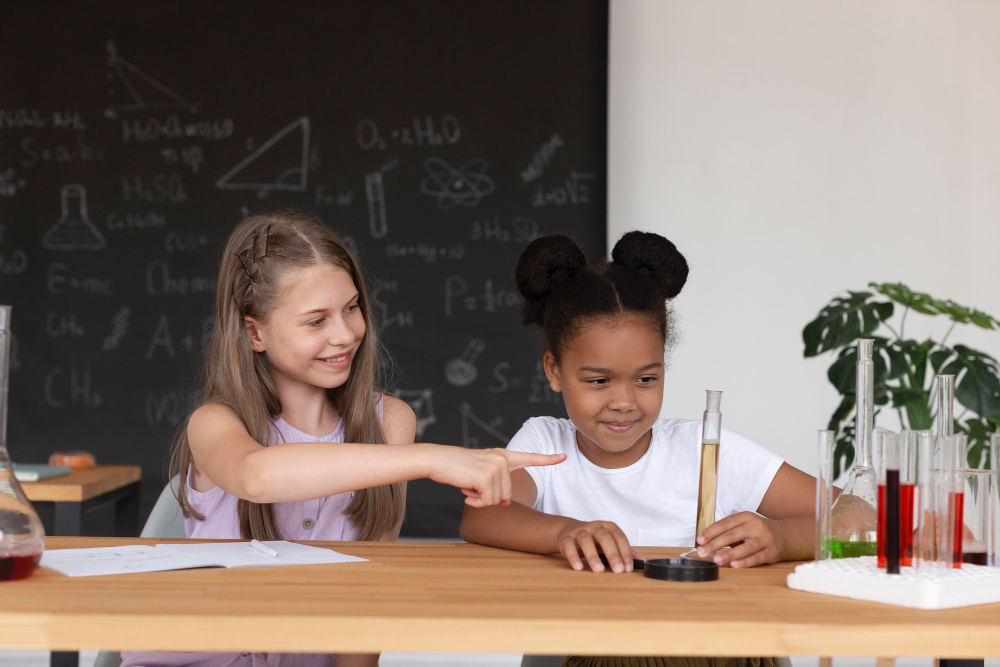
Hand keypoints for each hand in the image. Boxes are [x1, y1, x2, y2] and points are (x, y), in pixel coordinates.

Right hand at [428, 447, 565, 507]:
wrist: (436, 460)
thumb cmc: (456, 468)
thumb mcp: (480, 475)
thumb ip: (496, 485)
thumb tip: (505, 504)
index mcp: (503, 456)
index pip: (530, 457)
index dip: (548, 459)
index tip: (563, 456)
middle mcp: (503, 459)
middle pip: (507, 495)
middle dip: (489, 498)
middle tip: (472, 485)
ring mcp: (496, 466)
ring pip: (498, 500)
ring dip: (481, 500)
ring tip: (468, 485)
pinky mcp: (487, 476)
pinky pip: (488, 501)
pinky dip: (476, 501)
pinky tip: (465, 489)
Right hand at [556, 520, 638, 573]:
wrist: (568, 531)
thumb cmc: (594, 539)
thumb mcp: (610, 542)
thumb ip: (625, 551)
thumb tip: (642, 561)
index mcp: (608, 526)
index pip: (619, 537)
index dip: (625, 552)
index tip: (628, 568)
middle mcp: (594, 526)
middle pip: (604, 537)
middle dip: (613, 554)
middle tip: (618, 570)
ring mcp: (579, 531)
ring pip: (586, 540)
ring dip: (593, 556)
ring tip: (598, 570)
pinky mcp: (566, 539)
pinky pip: (568, 546)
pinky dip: (573, 556)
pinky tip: (578, 567)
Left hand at [695, 512, 783, 567]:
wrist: (784, 535)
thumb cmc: (756, 531)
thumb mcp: (744, 525)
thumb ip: (728, 532)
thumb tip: (706, 543)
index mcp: (746, 517)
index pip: (725, 523)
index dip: (711, 532)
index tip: (699, 540)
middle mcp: (756, 526)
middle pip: (732, 535)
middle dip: (715, 544)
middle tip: (702, 552)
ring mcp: (765, 539)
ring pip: (745, 547)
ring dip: (729, 554)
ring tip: (716, 560)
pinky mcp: (772, 552)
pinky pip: (756, 558)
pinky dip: (744, 562)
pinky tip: (734, 565)